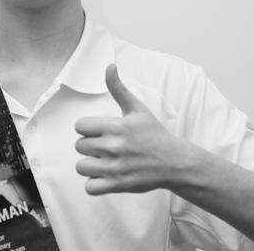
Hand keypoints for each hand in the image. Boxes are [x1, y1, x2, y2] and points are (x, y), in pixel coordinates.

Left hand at [75, 64, 189, 194]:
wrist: (175, 162)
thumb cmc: (154, 133)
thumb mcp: (137, 108)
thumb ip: (118, 88)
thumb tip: (109, 66)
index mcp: (115, 126)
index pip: (80, 126)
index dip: (87, 128)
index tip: (98, 130)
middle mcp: (113, 147)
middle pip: (79, 145)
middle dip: (89, 145)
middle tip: (104, 146)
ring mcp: (115, 168)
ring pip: (81, 166)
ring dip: (89, 164)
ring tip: (102, 161)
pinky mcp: (118, 185)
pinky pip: (90, 187)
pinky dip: (94, 183)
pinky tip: (104, 175)